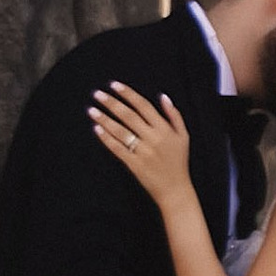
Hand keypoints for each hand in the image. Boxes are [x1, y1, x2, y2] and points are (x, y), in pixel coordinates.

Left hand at [88, 82, 194, 206]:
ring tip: (92, 110)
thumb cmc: (179, 162)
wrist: (175, 190)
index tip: (114, 85)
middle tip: (97, 94)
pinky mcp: (134, 164)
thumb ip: (174, 115)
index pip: (143, 106)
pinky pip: (118, 148)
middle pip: (129, 116)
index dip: (128, 94)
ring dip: (105, 119)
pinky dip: (107, 138)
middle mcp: (153, 138)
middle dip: (112, 103)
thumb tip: (163, 96)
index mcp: (164, 129)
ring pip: (120, 131)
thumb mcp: (183, 136)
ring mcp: (143, 152)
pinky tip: (97, 129)